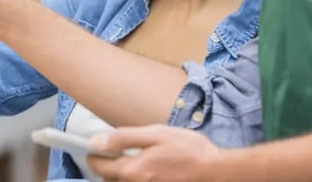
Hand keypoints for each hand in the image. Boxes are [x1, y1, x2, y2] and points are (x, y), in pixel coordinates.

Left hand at [87, 124, 221, 181]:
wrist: (216, 172)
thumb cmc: (189, 150)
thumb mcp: (155, 134)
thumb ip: (124, 138)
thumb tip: (96, 141)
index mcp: (131, 171)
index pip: (97, 166)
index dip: (94, 154)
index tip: (97, 147)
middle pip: (109, 179)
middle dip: (108, 167)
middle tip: (118, 153)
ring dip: (122, 175)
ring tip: (136, 162)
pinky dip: (137, 178)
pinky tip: (149, 170)